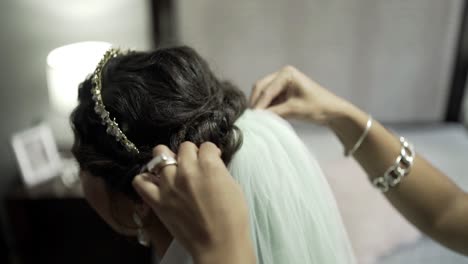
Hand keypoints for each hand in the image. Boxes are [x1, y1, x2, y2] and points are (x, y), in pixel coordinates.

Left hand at [132, 142, 254, 263]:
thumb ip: (219, 171)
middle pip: (185, 147)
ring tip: (174, 169)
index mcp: (209, 165)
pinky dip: (146, 178)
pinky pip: (140, 180)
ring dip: (168, 159)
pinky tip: (156, 182)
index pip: (207, 146)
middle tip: (195, 166)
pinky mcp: (157, 200)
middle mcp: (186, 170)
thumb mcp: (233, 187)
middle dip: (192, 154)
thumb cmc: (232, 218)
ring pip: (159, 154)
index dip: (212, 153)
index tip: (213, 159)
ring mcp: (169, 184)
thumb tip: (212, 164)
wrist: (218, 244)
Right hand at [250, 65, 349, 124]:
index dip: (259, 104)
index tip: (251, 118)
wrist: (334, 112)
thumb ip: (274, 112)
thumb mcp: (294, 110)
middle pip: (261, 88)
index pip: (267, 90)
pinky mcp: (283, 92)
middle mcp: (282, 74)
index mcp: (286, 73)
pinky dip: (265, 107)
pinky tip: (262, 117)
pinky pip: (269, 99)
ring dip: (260, 105)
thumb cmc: (318, 107)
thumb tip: (256, 117)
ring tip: (255, 119)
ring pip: (263, 93)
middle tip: (250, 118)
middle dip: (256, 102)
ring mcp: (282, 82)